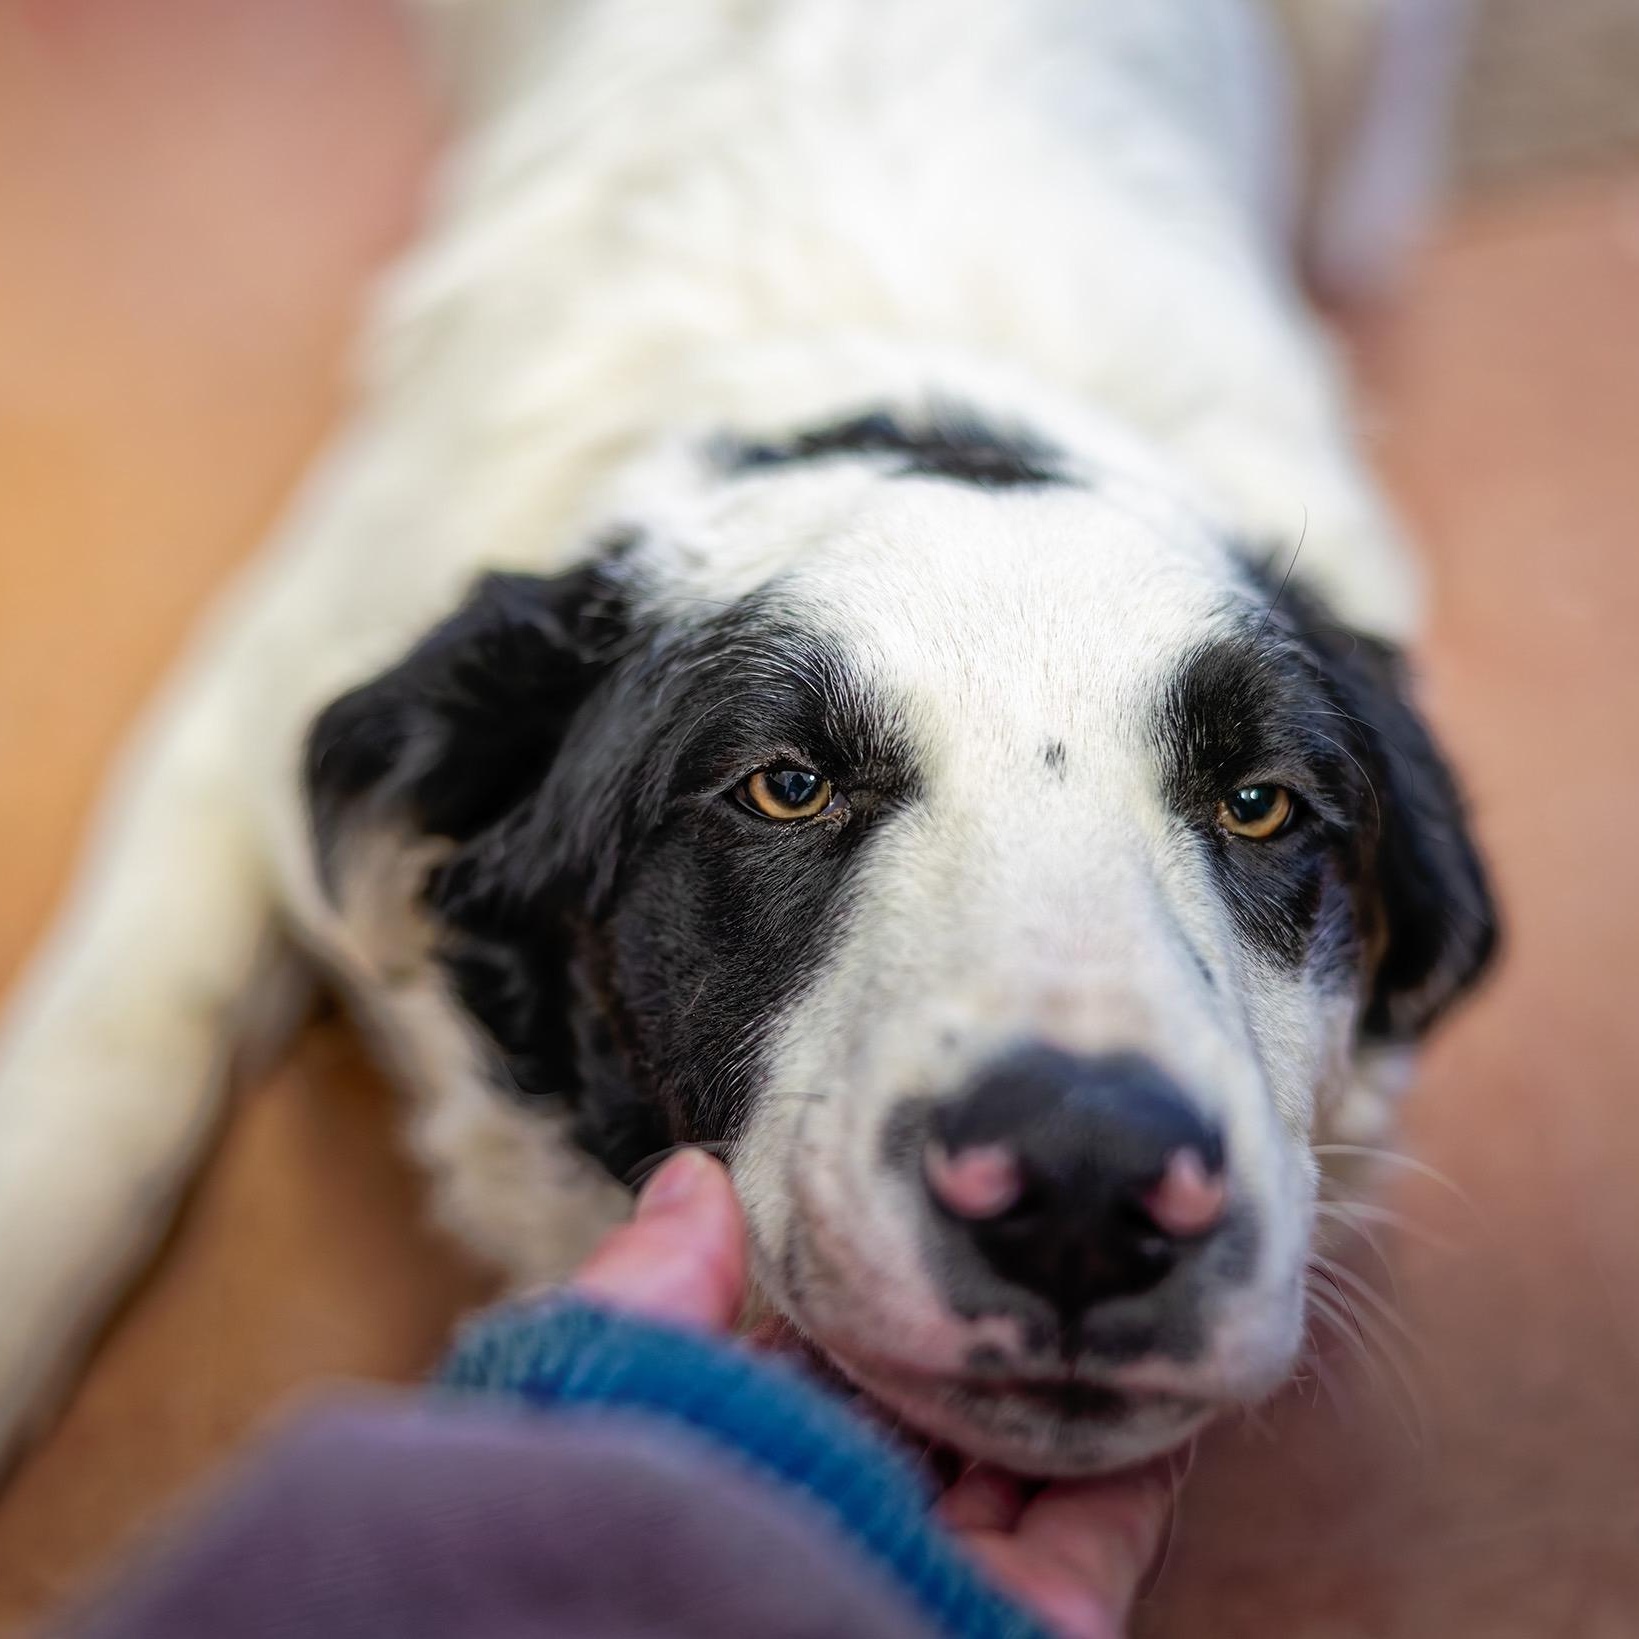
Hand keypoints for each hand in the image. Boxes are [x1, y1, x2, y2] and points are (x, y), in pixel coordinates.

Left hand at [572, 1147, 1168, 1638]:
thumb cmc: (638, 1526)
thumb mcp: (614, 1385)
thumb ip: (656, 1290)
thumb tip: (695, 1175)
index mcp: (749, 1468)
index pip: (825, 1359)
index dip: (866, 1278)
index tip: (913, 1193)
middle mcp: (850, 1520)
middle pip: (937, 1406)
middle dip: (976, 1318)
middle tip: (1031, 1208)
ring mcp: (946, 1572)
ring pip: (1032, 1459)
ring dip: (1067, 1368)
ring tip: (1105, 1255)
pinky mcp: (1042, 1624)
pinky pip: (1109, 1525)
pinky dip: (1146, 1445)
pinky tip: (1159, 1349)